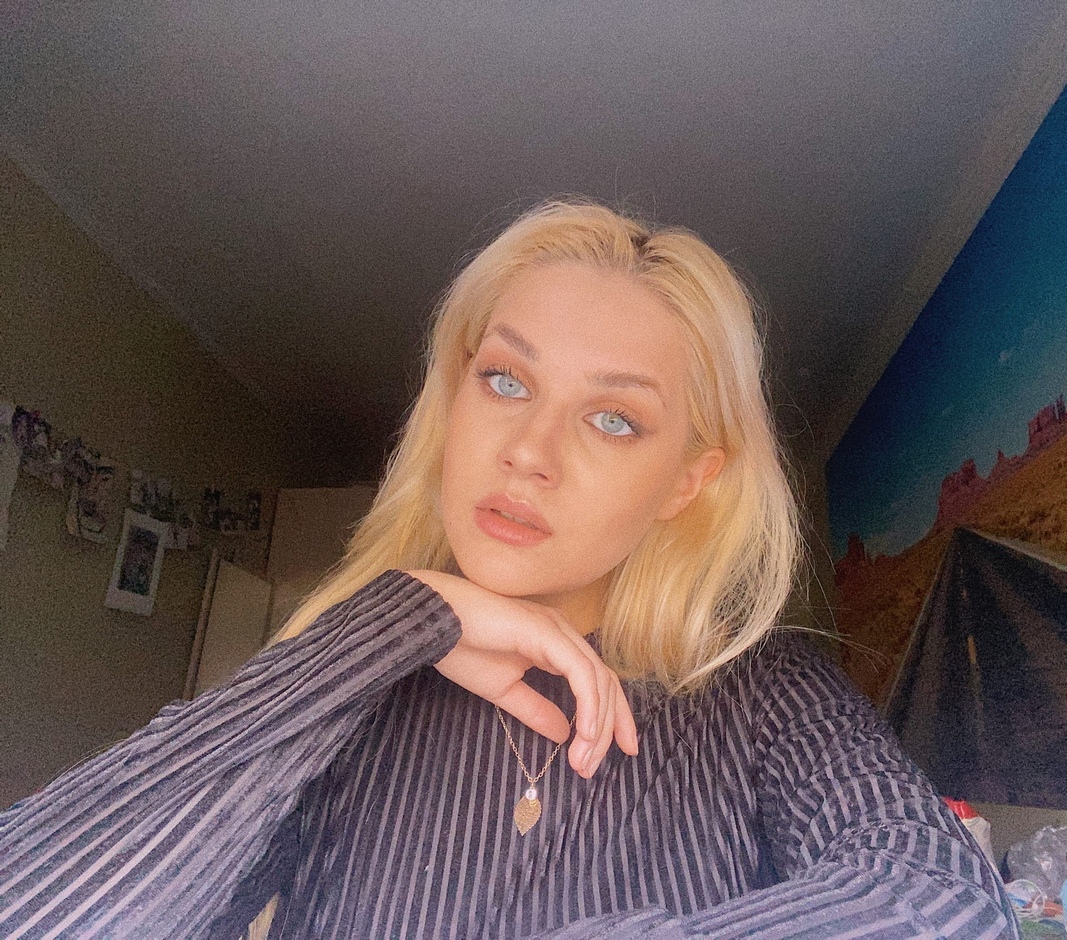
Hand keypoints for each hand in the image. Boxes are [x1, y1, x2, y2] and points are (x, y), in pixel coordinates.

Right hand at [405, 570, 638, 777]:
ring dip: (597, 725)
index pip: (599, 681)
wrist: (432, 622)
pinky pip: (580, 672)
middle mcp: (564, 634)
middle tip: (592, 768)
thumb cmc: (462, 648)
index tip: (622, 751)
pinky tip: (585, 733)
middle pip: (606, 683)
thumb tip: (564, 733)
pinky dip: (588, 703)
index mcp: (556, 645)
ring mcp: (558, 630)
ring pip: (598, 680)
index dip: (615, 716)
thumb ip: (536, 709)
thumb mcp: (504, 690)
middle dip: (609, 729)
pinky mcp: (546, 632)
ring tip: (583, 760)